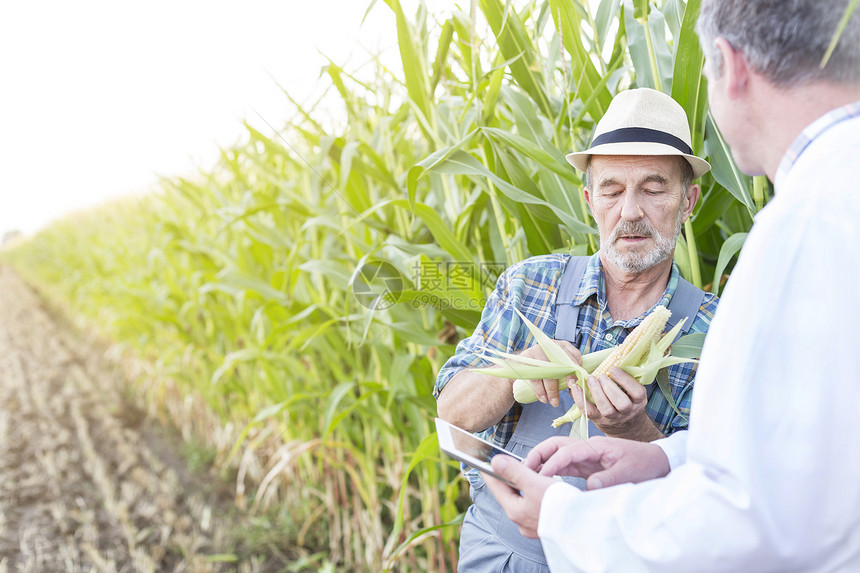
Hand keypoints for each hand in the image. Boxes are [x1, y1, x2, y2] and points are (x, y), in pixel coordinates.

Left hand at [481, 455, 556, 537]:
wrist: (584, 527)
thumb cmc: (560, 506)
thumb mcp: (535, 483)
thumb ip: (514, 471)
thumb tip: (495, 462)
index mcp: (515, 510)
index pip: (496, 487)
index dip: (490, 472)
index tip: (484, 463)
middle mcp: (521, 521)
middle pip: (509, 494)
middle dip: (508, 479)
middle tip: (506, 465)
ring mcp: (533, 525)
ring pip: (522, 501)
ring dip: (522, 487)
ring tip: (525, 474)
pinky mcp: (545, 526)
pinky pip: (534, 507)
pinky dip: (534, 496)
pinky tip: (542, 491)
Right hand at [517, 340, 581, 406]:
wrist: (524, 363)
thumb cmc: (548, 366)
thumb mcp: (560, 367)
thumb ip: (570, 376)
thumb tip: (576, 392)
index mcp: (564, 347)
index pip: (574, 355)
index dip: (574, 370)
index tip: (572, 384)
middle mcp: (551, 346)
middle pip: (560, 364)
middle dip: (561, 383)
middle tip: (563, 397)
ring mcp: (538, 350)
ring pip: (547, 372)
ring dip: (550, 390)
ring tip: (552, 402)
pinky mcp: (526, 357)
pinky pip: (534, 376)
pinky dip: (539, 390)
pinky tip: (543, 398)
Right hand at [524, 435, 670, 489]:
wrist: (657, 461)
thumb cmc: (644, 463)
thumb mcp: (629, 472)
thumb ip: (609, 479)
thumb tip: (589, 486)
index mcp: (595, 446)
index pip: (566, 452)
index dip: (551, 464)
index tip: (540, 477)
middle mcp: (587, 448)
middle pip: (555, 445)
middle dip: (537, 455)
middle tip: (523, 470)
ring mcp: (586, 456)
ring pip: (557, 454)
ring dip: (541, 462)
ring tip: (528, 476)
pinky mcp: (587, 465)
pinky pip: (564, 464)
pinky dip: (551, 470)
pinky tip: (544, 481)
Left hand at [568, 367, 658, 438]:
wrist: (626, 426)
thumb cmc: (627, 401)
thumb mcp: (633, 391)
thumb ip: (625, 378)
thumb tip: (611, 359)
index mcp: (638, 401)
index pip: (637, 392)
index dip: (626, 380)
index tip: (613, 369)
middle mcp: (627, 411)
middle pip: (622, 403)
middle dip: (610, 388)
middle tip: (602, 376)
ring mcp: (613, 417)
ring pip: (606, 409)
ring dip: (597, 393)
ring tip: (591, 379)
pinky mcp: (598, 420)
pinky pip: (589, 412)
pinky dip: (581, 399)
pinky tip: (576, 387)